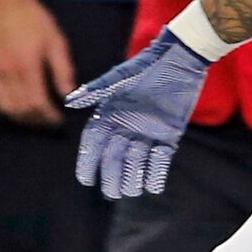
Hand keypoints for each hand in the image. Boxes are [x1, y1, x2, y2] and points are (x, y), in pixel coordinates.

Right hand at [0, 0, 74, 125]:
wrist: (3, 2)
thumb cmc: (34, 19)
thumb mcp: (55, 41)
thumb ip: (62, 70)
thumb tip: (68, 96)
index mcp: (28, 65)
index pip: (37, 103)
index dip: (49, 116)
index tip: (59, 119)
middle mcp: (8, 73)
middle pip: (22, 109)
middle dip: (38, 120)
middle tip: (50, 121)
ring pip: (6, 107)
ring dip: (22, 118)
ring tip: (36, 119)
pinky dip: (4, 109)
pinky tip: (15, 110)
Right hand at [65, 30, 211, 197]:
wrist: (182, 58)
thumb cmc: (149, 64)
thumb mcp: (122, 76)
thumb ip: (98, 89)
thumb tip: (70, 100)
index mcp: (111, 114)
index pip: (94, 142)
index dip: (88, 161)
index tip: (85, 180)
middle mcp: (127, 127)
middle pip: (114, 158)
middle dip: (112, 176)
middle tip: (111, 193)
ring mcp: (148, 133)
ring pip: (137, 162)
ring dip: (134, 177)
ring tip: (131, 191)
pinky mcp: (169, 135)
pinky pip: (161, 160)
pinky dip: (157, 172)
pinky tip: (153, 184)